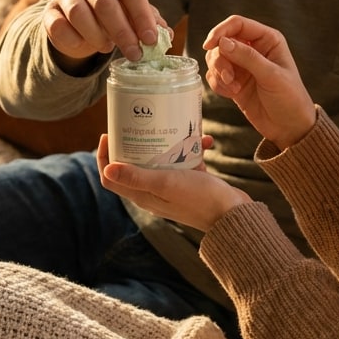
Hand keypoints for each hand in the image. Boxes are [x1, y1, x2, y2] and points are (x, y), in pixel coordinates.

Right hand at [42, 0, 167, 68]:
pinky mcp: (49, 11)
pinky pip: (59, 26)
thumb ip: (149, 21)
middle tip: (134, 53)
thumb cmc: (112, 13)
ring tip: (107, 48)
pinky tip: (83, 46)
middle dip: (122, 31)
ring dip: (97, 36)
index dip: (142, 17)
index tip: (151, 40)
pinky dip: (73, 40)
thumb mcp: (133, 13)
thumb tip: (165, 34)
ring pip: (78, 13)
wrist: (77, 20)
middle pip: (104, 2)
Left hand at [96, 136, 248, 232]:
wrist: (233, 214)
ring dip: (166, 143)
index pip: (111, 178)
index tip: (109, 134)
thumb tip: (107, 169)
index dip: (104, 157)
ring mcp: (171, 188)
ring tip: (173, 125)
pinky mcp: (189, 182)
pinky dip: (191, 148)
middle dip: (132, 143)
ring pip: (159, 160)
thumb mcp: (166, 183)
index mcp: (143, 195)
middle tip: (137, 123)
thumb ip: (138, 177)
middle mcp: (153, 192)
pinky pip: (184, 161)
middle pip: (132, 166)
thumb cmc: (200, 199)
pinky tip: (204, 139)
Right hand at [204, 15, 315, 150]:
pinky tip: (232, 94)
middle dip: (220, 60)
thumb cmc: (290, 99)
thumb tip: (223, 42)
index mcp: (267, 40)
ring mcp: (242, 66)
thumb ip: (247, 57)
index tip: (209, 45)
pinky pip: (215, 76)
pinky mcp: (233, 81)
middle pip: (222, 41)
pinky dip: (218, 84)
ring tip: (233, 89)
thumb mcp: (271, 76)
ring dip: (219, 74)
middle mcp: (253, 48)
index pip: (237, 24)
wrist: (290, 128)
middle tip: (229, 78)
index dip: (220, 31)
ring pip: (215, 58)